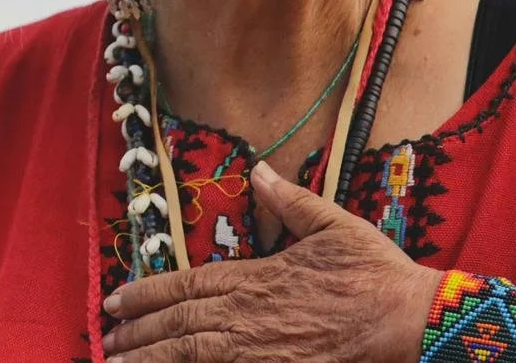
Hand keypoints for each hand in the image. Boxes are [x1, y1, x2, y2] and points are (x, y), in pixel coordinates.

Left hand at [100, 161, 441, 361]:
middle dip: (138, 331)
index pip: (186, 285)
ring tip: (118, 362)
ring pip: (191, 356)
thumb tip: (262, 171)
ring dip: (152, 359)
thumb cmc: (374, 273)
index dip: (147, 293)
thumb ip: (291, 200)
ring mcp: (260, 350)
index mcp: (256, 277)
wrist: (409, 320)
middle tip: (106, 337)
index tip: (116, 299)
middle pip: (179, 324)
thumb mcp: (333, 224)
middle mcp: (248, 315)